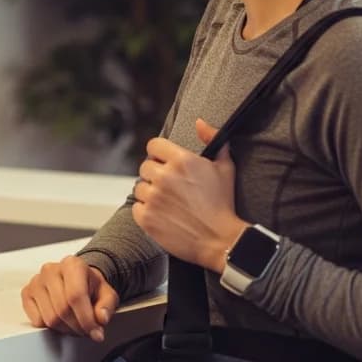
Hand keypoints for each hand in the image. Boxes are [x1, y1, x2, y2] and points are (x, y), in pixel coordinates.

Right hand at [21, 254, 119, 341]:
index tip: (95, 332)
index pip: (76, 296)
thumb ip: (107, 306)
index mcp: (72, 265)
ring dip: (65, 329)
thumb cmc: (90, 286)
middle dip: (77, 327)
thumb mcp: (106, 294)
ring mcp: (36, 281)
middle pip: (62, 310)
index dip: (86, 319)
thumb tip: (100, 318)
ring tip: (74, 324)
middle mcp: (51, 269)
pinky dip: (50, 327)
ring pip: (50, 318)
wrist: (76, 279)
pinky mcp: (27, 292)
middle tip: (86, 330)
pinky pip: (36, 320)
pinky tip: (60, 319)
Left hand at [131, 119, 247, 272]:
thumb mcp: (225, 167)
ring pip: (140, 187)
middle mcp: (165, 177)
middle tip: (171, 188)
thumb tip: (198, 122)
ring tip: (169, 203)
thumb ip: (212, 138)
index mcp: (182, 160)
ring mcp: (154, 198)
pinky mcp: (146, 218)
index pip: (153, 145)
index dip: (159, 153)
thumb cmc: (224, 203)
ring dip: (150, 193)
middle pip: (145, 167)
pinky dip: (146, 211)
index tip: (165, 163)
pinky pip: (136, 207)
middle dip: (156, 175)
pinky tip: (163, 215)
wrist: (221, 240)